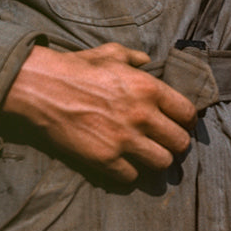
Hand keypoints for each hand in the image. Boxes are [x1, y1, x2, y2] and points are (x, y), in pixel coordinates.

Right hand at [3, 43, 197, 183]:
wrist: (42, 88)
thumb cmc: (77, 68)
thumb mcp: (110, 54)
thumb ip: (134, 58)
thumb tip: (146, 60)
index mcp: (149, 89)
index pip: (188, 114)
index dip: (188, 122)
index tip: (182, 126)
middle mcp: (143, 116)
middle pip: (181, 143)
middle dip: (177, 145)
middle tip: (167, 145)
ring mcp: (125, 140)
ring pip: (162, 163)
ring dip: (157, 162)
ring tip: (149, 157)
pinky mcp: (105, 159)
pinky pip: (132, 176)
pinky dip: (130, 173)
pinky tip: (124, 164)